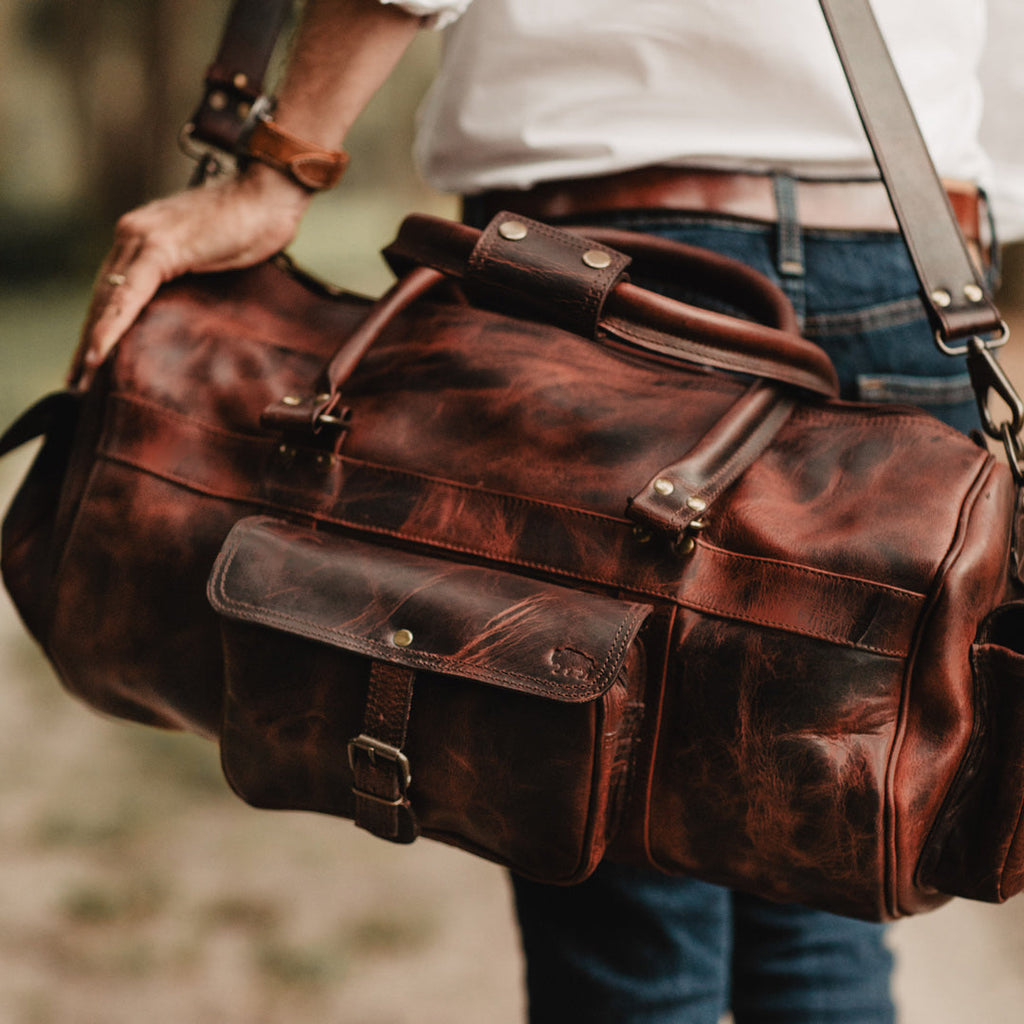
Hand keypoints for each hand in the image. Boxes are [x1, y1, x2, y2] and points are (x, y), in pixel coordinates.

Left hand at [69, 164, 311, 389]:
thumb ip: (189, 275)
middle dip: (89, 339)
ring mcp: (143, 237)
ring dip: (93, 339)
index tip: (90, 360)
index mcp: (144, 234)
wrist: (270, 193)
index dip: (101, 323)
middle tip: (76, 380)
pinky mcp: (160, 248)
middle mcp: (134, 232)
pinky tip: (100, 352)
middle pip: (104, 295)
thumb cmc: (253, 224)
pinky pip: (129, 295)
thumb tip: (186, 310)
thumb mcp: (211, 256)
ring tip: (83, 377)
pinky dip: (112, 325)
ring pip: (109, 298)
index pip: (114, 287)